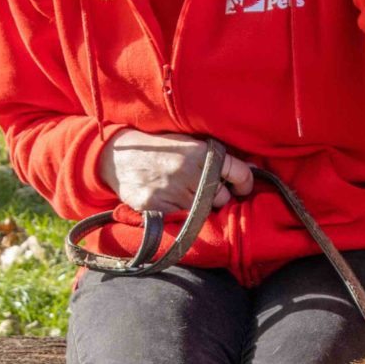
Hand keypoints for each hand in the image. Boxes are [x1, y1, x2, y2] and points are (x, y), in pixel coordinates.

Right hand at [100, 130, 252, 216]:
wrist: (117, 155)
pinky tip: (170, 203)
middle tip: (205, 192)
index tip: (242, 188)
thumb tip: (246, 170)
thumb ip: (212, 156)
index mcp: (199, 151)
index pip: (237, 171)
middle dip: (217, 197)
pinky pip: (180, 221)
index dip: (245, 182)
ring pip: (202, 213)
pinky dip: (179, 216)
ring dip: (198, 209)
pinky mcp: (156, 207)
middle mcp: (188, 170)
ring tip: (185, 197)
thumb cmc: (158, 149)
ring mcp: (171, 190)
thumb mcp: (186, 142)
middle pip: (222, 198)